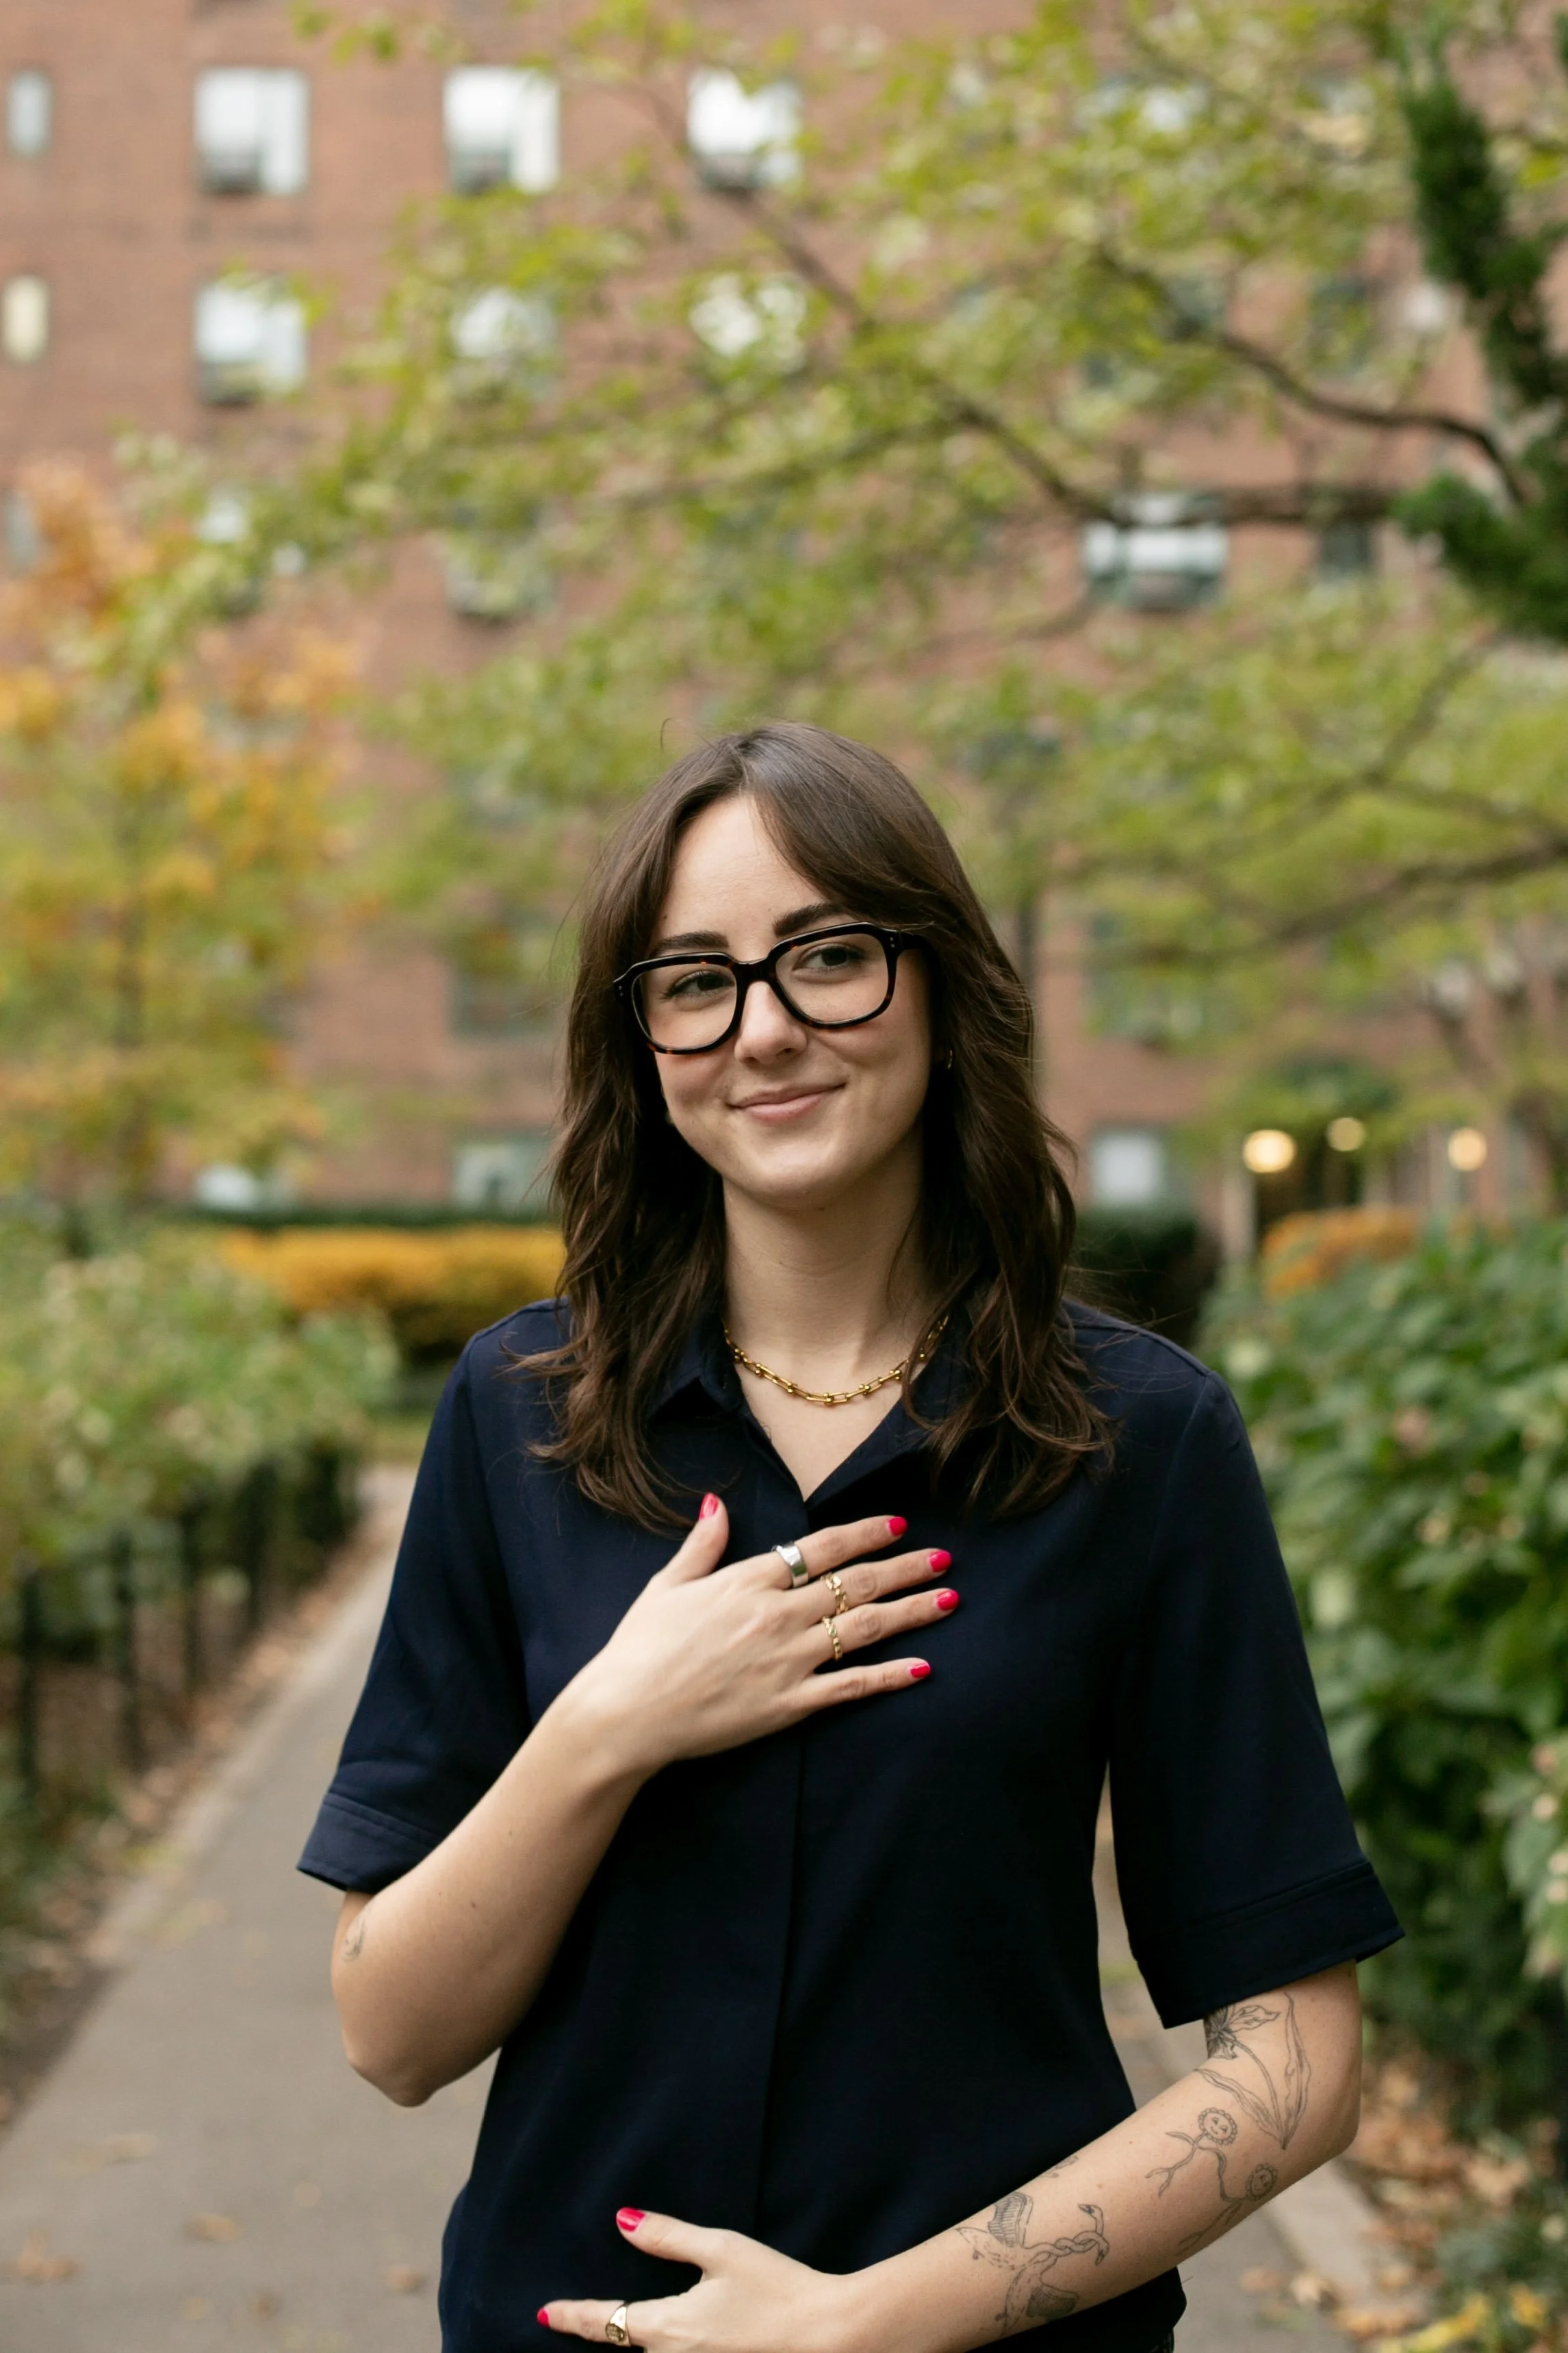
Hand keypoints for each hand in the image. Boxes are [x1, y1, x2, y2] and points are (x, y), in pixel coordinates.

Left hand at [542, 2208, 865, 2352]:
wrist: (832, 2337)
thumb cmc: (779, 2289)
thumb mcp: (722, 2250)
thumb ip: (668, 2238)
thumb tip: (622, 2221)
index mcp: (670, 2328)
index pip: (606, 2324)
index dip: (573, 2317)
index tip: (546, 2313)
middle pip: (630, 2348)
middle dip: (606, 2333)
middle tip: (578, 2318)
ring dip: (640, 2343)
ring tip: (623, 2329)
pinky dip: (668, 2352)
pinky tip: (675, 2339)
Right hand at [562, 1500, 953, 1779]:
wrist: (624, 1713)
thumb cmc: (639, 1649)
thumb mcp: (667, 1586)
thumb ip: (702, 1544)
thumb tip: (718, 1502)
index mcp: (747, 1581)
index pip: (822, 1547)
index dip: (865, 1534)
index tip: (898, 1526)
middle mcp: (776, 1615)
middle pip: (856, 1584)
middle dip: (905, 1569)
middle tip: (945, 1559)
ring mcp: (786, 1661)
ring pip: (863, 1629)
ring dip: (911, 1612)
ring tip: (949, 1600)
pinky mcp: (788, 1705)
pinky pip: (850, 1687)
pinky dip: (889, 1677)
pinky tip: (921, 1668)